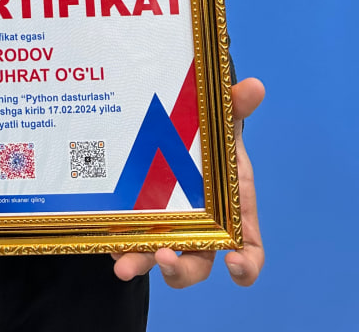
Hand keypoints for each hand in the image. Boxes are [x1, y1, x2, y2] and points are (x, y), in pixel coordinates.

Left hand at [112, 77, 264, 288]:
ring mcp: (169, 229)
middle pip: (197, 265)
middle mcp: (201, 228)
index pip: (248, 250)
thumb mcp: (220, 119)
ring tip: (122, 266)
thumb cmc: (208, 134)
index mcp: (230, 210)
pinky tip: (105, 241)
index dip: (246, 266)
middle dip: (181, 272)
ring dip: (141, 264)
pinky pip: (129, 242)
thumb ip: (235, 105)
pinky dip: (118, 245)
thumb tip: (254, 86)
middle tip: (164, 258)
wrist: (173, 126)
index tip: (236, 265)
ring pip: (158, 259)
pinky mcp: (139, 223)